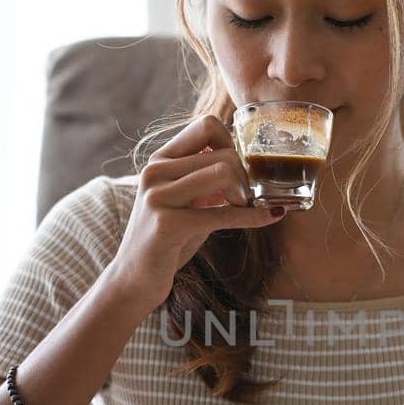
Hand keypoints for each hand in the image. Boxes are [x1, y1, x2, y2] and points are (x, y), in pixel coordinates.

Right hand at [106, 113, 285, 312]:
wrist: (134, 279)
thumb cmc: (167, 240)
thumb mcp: (186, 201)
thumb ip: (208, 180)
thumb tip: (250, 165)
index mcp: (160, 160)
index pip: (207, 125)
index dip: (233, 145)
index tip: (238, 171)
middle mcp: (155, 172)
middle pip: (224, 153)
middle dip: (246, 177)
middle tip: (245, 199)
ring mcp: (158, 197)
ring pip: (224, 172)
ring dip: (245, 194)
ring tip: (243, 208)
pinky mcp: (167, 225)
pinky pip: (223, 213)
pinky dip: (252, 216)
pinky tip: (269, 217)